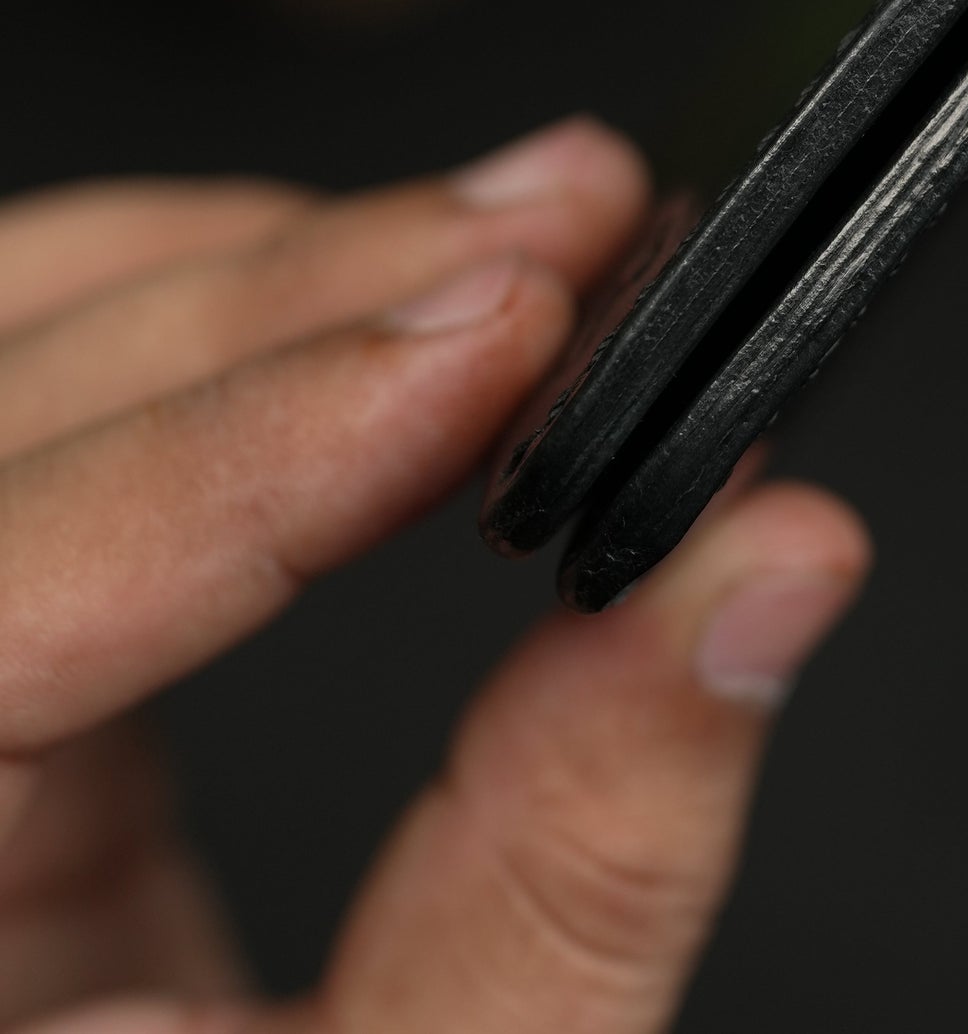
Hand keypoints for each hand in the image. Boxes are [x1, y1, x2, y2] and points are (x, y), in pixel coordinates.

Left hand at [0, 118, 869, 1032]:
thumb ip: (585, 861)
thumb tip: (758, 575)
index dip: (236, 461)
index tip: (501, 349)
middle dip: (294, 300)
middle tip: (565, 243)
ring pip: (6, 364)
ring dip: (254, 268)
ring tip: (507, 240)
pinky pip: (58, 413)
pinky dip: (220, 309)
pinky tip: (381, 290)